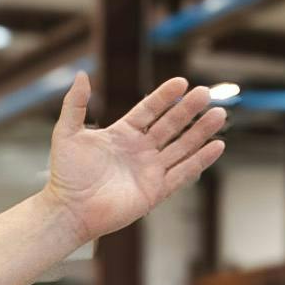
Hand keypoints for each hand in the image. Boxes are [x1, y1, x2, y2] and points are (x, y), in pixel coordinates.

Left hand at [42, 74, 227, 240]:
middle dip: (188, 110)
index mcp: (122, 134)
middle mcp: (139, 150)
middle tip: (205, 93)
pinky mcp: (156, 191)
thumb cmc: (65, 174)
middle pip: (170, 125)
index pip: (149, 110)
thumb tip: (81, 75)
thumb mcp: (67, 132)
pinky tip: (217, 146)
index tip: (180, 81)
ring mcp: (150, 170)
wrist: (69, 210)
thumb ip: (75, 104)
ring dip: (201, 131)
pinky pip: (183, 173)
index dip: (164, 96)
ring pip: (182, 147)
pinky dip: (200, 160)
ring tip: (219, 114)